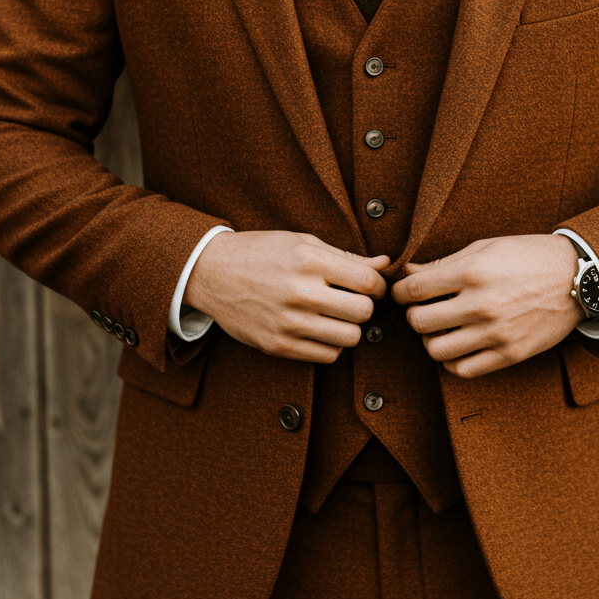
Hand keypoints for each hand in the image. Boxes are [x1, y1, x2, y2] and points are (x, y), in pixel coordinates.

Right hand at [183, 230, 389, 362]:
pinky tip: (320, 330)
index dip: (378, 286)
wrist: (211, 273)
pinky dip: (331, 345)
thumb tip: (386, 265)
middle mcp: (300, 292)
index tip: (370, 286)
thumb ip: (346, 257)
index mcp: (309, 261)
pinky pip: (327, 356)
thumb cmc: (261, 253)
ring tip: (335, 316)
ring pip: (349, 338)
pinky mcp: (278, 346)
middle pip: (363, 313)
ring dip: (349, 328)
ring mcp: (288, 323)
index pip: (369, 282)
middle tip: (352, 301)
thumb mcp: (303, 242)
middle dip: (364, 307)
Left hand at [390, 234, 583, 378]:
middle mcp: (482, 304)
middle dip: (415, 316)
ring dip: (432, 341)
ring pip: (437, 350)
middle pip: (420, 322)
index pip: (413, 289)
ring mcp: (496, 332)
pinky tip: (458, 347)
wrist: (578, 278)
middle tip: (424, 311)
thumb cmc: (529, 258)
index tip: (404, 294)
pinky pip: (464, 369)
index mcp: (473, 272)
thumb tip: (409, 274)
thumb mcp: (486, 247)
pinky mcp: (510, 353)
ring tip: (442, 330)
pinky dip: (453, 362)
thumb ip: (446, 263)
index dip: (400, 293)